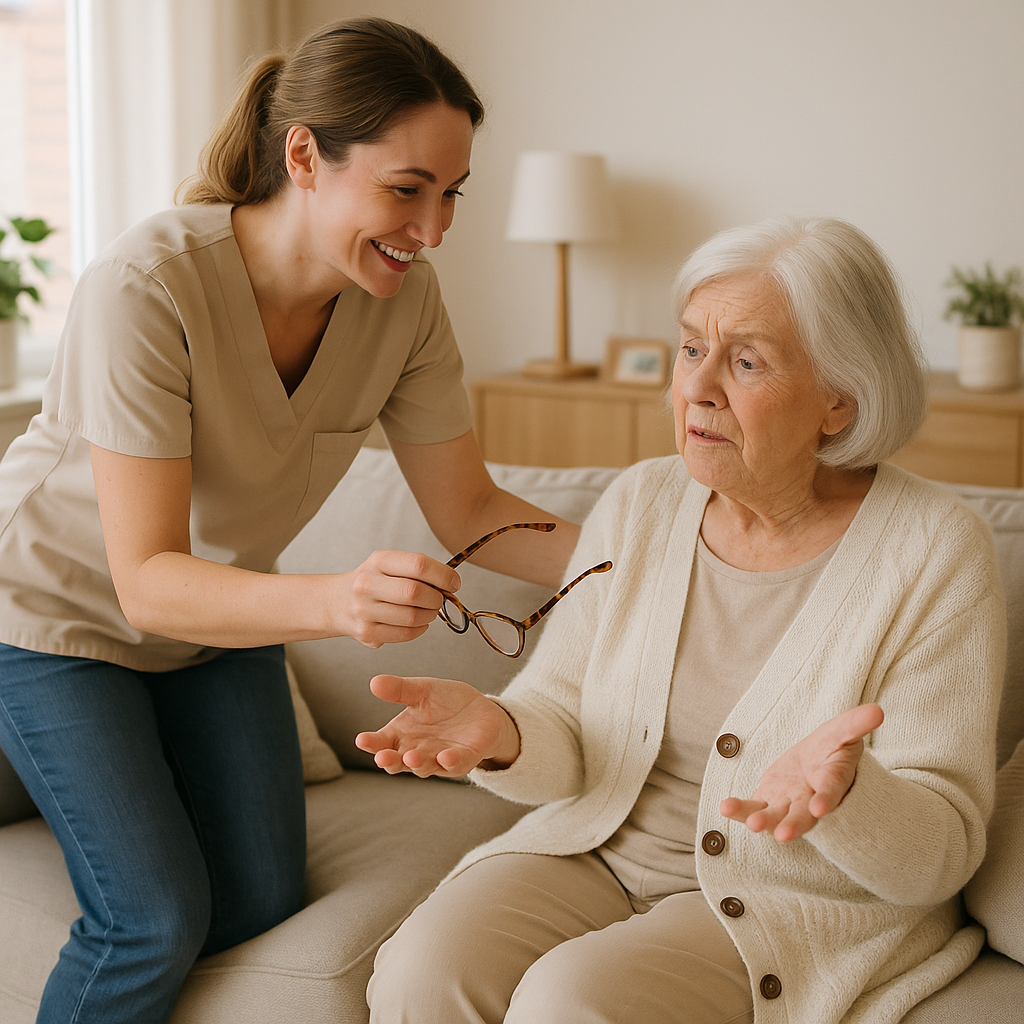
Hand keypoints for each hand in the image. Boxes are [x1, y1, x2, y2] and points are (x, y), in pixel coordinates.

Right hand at [332, 551, 460, 648]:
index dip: (443, 575)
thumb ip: (417, 571)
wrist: (336, 602)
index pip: (418, 564)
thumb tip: (451, 583)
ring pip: (413, 617)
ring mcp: (364, 610)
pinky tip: (417, 622)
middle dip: (436, 598)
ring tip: (428, 610)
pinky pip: (405, 634)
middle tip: (439, 599)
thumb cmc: (372, 581)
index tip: (454, 582)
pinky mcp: (367, 633)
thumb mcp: (388, 565)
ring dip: (430, 615)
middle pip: (415, 593)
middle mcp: (367, 584)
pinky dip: (419, 629)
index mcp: (378, 561)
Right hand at [355, 675, 520, 777]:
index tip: (362, 740)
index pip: (382, 742)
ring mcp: (439, 759)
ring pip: (424, 767)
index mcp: (402, 735)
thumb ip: (401, 690)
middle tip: (382, 757)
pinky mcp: (463, 759)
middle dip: (390, 761)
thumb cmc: (447, 703)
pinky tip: (445, 757)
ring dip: (418, 763)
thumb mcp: (423, 690)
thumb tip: (375, 682)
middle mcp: (417, 751)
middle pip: (399, 762)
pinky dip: (449, 762)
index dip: (372, 743)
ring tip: (411, 757)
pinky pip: (455, 764)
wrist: (481, 710)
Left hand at [719, 703, 883, 841]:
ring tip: (753, 824)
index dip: (826, 799)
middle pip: (803, 816)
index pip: (831, 791)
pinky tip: (726, 807)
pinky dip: (740, 810)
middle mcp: (810, 800)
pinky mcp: (767, 802)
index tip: (819, 808)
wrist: (814, 765)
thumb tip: (878, 710)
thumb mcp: (843, 732)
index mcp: (832, 782)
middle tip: (784, 835)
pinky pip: (752, 808)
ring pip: (777, 817)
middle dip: (794, 825)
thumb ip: (856, 724)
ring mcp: (787, 804)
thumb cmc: (832, 750)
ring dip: (765, 822)